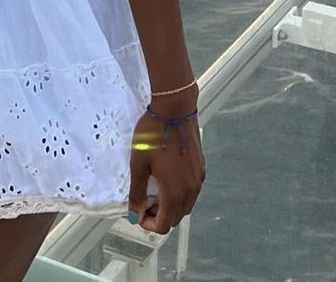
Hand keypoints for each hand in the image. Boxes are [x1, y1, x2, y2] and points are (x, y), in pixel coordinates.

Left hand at [128, 100, 205, 233]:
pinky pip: (191, 191)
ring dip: (170, 206)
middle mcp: (191, 191)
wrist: (175, 109)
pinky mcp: (201, 168)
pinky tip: (167, 177)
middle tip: (144, 201)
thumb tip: (134, 213)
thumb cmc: (153, 135)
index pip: (164, 225)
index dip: (148, 224)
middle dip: (159, 216)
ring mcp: (198, 179)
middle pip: (176, 218)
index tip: (137, 212)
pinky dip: (179, 194)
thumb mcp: (139, 163)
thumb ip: (137, 192)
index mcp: (174, 193)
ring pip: (185, 206)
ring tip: (154, 190)